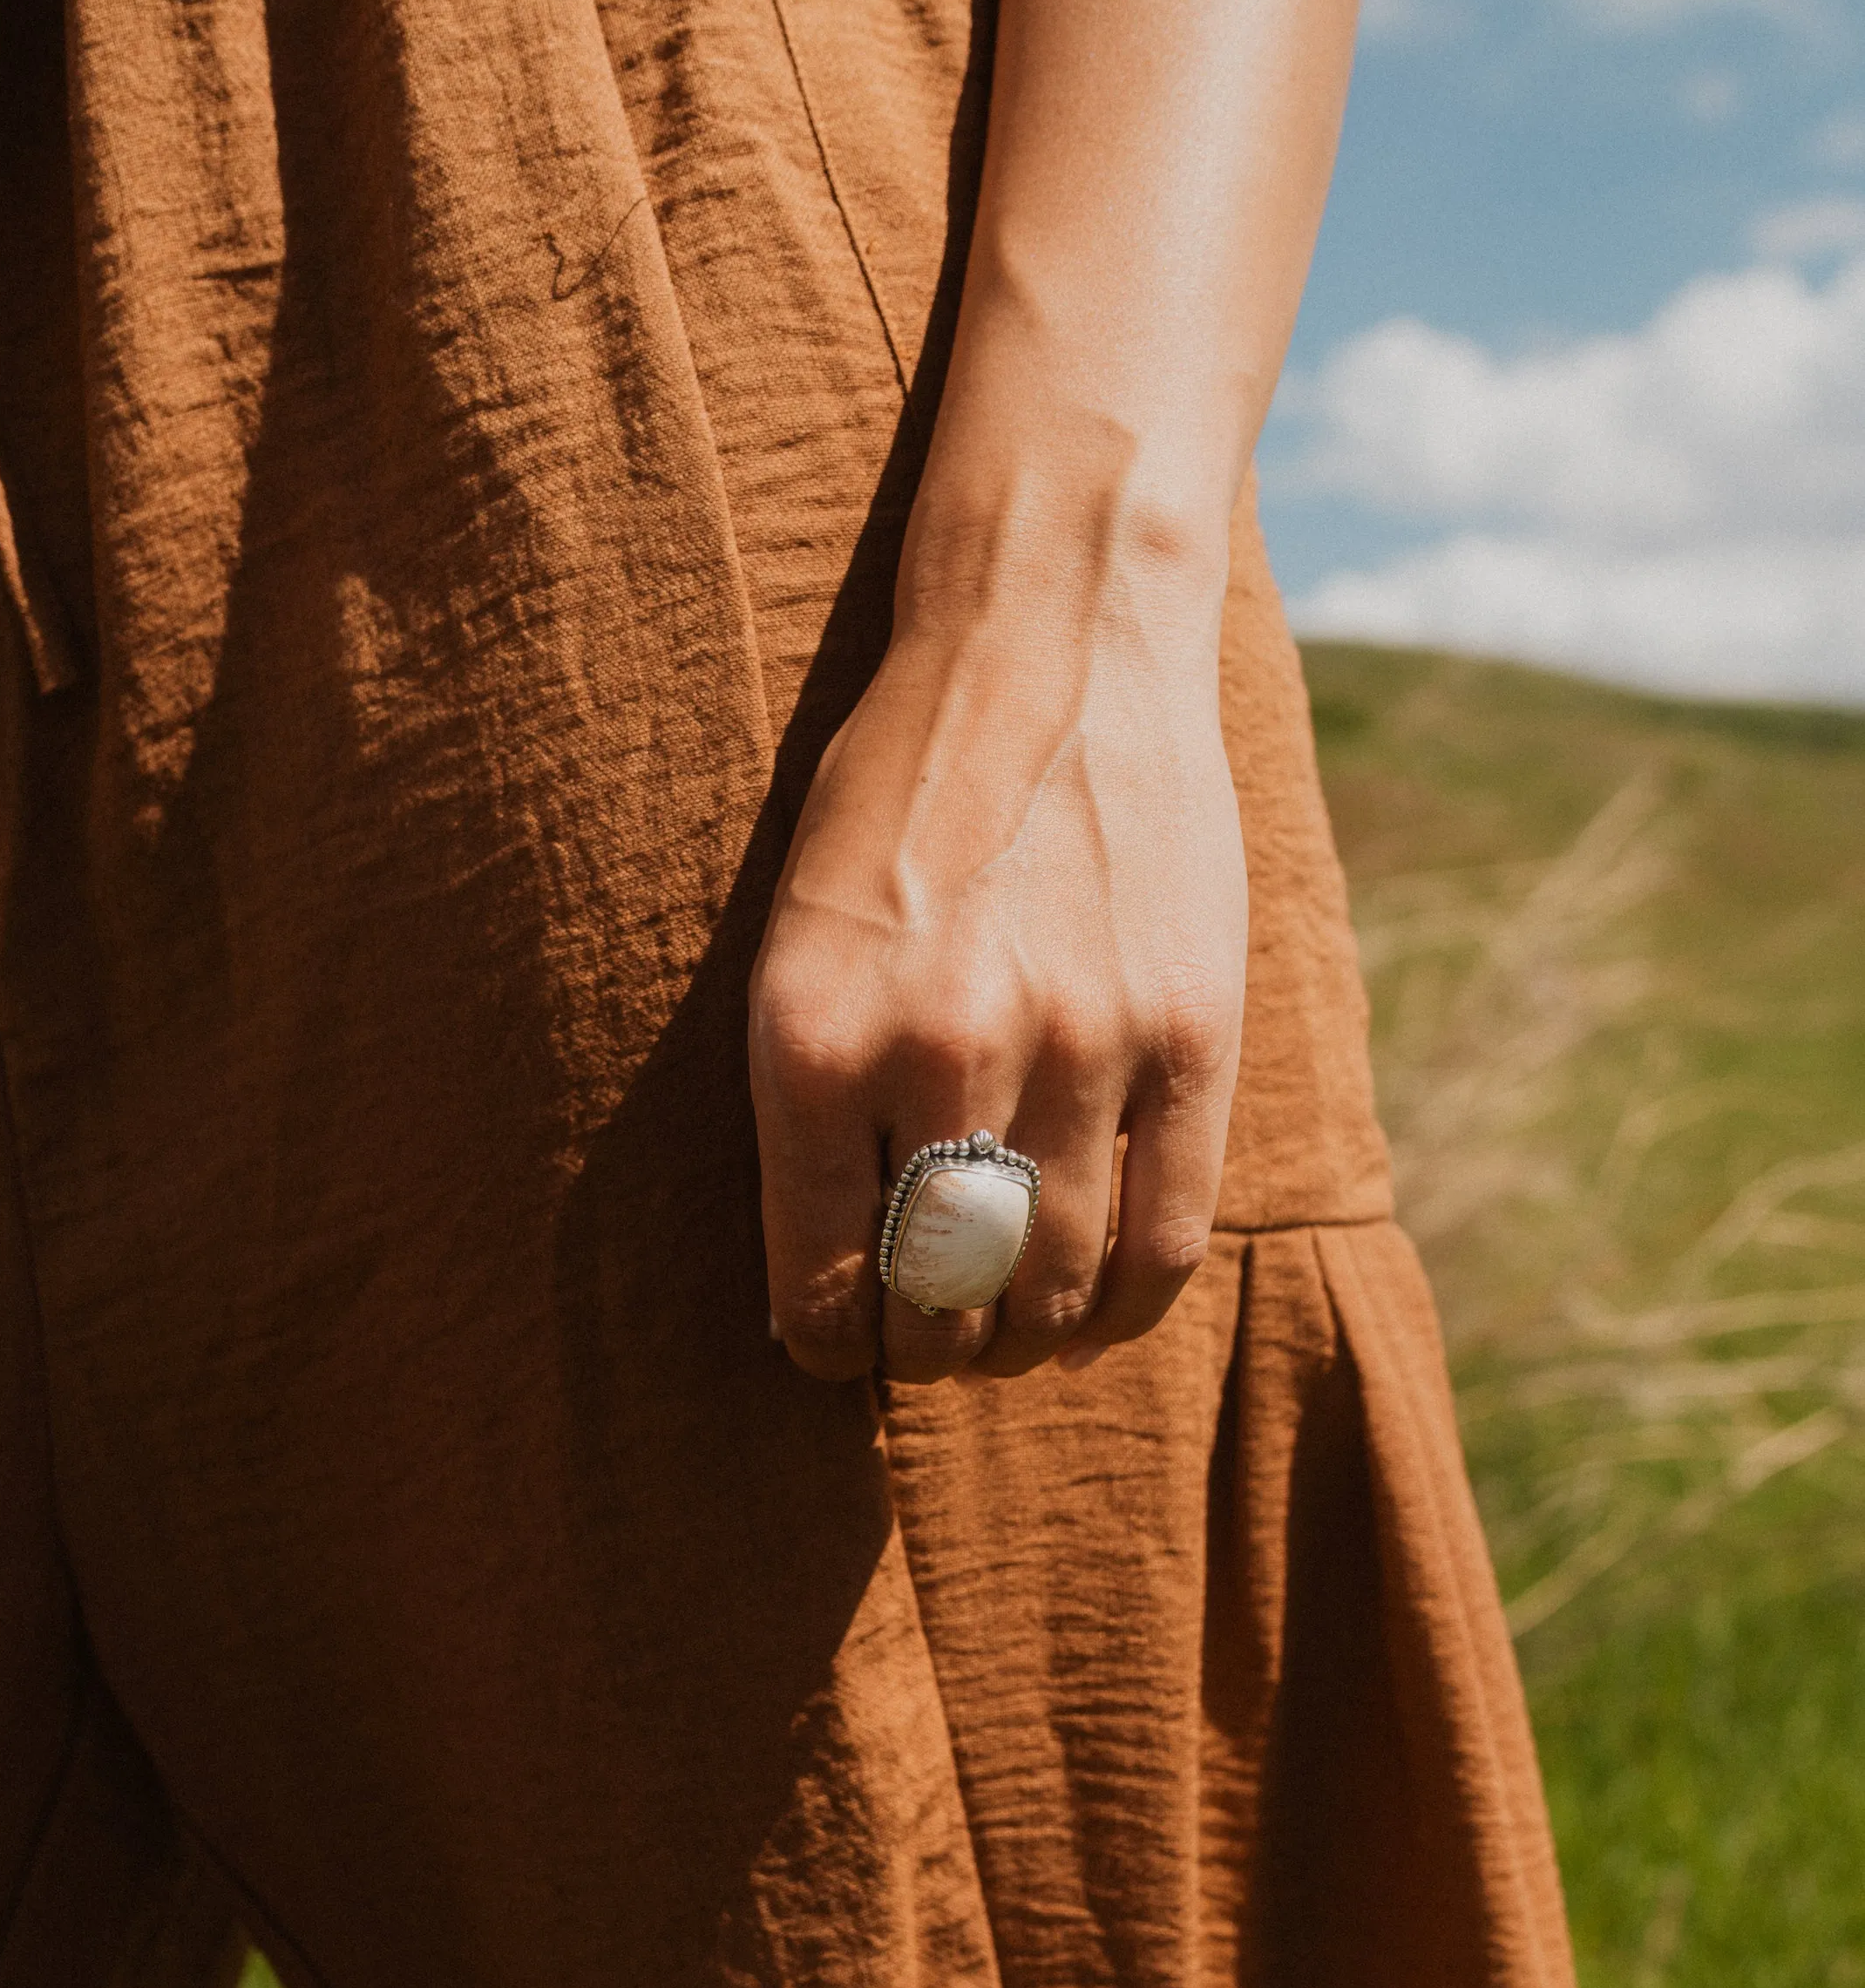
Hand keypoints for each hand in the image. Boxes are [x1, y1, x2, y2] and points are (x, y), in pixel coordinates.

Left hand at [748, 527, 1246, 1386]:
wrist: (1050, 639)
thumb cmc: (898, 795)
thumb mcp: (796, 938)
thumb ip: (812, 1104)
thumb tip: (832, 1280)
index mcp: (816, 1041)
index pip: (821, 1284)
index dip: (828, 1344)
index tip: (837, 1344)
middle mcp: (943, 1054)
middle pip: (942, 1301)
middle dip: (927, 1349)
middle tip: (928, 1337)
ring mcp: (1081, 1048)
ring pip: (1056, 1287)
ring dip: (1024, 1338)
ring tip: (1008, 1326)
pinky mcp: (1191, 1034)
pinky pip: (1167, 1239)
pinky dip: (1125, 1308)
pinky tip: (1094, 1312)